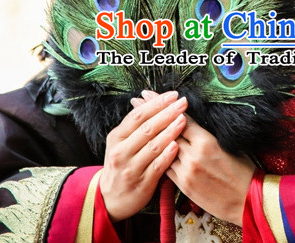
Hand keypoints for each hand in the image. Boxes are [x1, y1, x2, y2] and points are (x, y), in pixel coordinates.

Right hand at [100, 91, 187, 221]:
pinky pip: (156, 167)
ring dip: (170, 131)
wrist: (110, 199)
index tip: (173, 95)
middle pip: (146, 129)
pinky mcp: (141, 184)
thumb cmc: (122, 163)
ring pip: (153, 146)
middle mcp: (121, 152)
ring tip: (183, 120)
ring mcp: (130, 168)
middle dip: (167, 113)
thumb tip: (149, 97)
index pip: (138, 116)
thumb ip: (136, 124)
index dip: (156, 104)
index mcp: (117, 137)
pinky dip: (167, 155)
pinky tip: (177, 145)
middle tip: (182, 103)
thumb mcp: (121, 142)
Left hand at [167, 117, 255, 225]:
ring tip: (162, 136)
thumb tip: (194, 123)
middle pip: (171, 135)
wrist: (247, 200)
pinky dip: (165, 159)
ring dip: (164, 143)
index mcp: (206, 142)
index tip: (172, 105)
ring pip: (165, 152)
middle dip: (167, 125)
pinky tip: (166, 154)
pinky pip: (167, 168)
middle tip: (164, 119)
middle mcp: (193, 156)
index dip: (176, 112)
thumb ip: (207, 134)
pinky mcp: (183, 187)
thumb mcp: (228, 144)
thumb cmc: (243, 170)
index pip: (183, 121)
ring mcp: (186, 173)